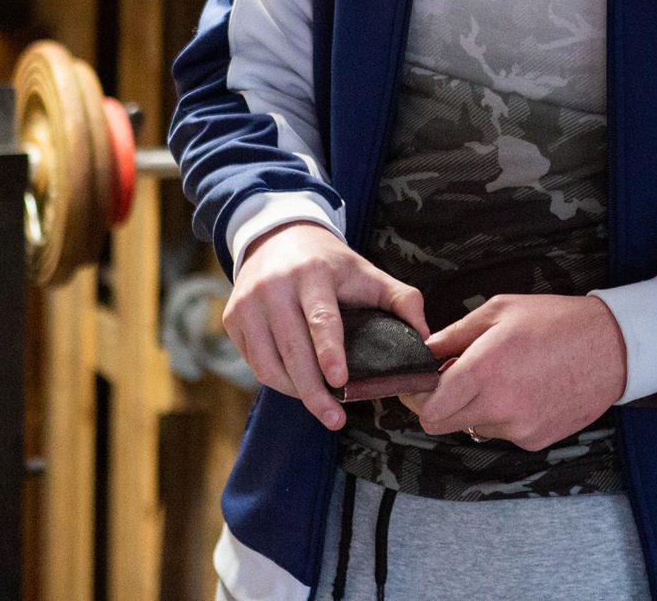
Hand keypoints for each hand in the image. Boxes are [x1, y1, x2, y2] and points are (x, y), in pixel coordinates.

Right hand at [223, 221, 427, 430]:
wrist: (277, 237)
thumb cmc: (330, 263)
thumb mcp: (367, 271)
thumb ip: (402, 299)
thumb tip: (424, 337)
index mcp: (313, 274)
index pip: (321, 318)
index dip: (329, 352)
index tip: (340, 382)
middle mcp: (275, 287)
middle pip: (293, 349)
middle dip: (314, 391)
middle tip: (335, 418)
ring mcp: (248, 303)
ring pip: (268, 363)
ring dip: (295, 391)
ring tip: (320, 404)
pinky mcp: (232, 318)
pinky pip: (254, 362)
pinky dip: (277, 380)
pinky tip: (298, 385)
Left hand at [408, 294, 626, 450]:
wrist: (613, 347)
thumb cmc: (556, 321)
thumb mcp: (499, 311)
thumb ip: (454, 335)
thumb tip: (423, 351)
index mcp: (484, 371)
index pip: (427, 410)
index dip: (417, 398)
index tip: (421, 385)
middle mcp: (499, 407)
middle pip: (443, 425)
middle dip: (442, 403)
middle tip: (457, 378)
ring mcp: (519, 429)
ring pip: (474, 426)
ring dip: (476, 407)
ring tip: (504, 377)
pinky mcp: (536, 440)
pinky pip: (504, 431)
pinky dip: (504, 415)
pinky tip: (526, 389)